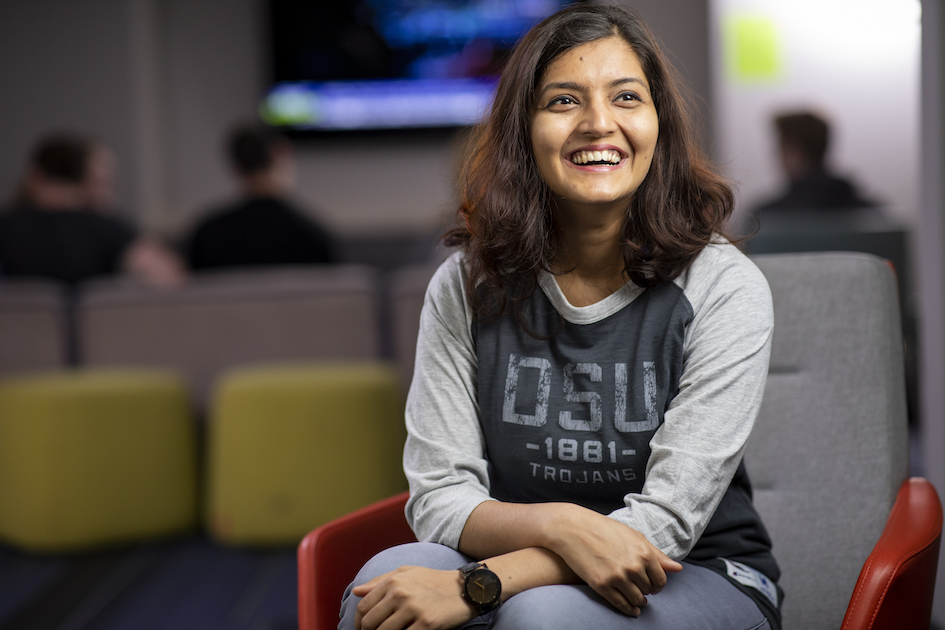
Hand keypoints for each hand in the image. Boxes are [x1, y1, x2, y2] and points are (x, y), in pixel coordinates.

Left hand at [353, 565, 476, 629]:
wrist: (465, 588)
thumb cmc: (434, 581)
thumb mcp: (407, 573)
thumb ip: (380, 582)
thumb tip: (356, 591)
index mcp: (393, 581)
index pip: (364, 608)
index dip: (360, 623)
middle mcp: (401, 594)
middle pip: (370, 624)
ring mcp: (413, 609)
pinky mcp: (426, 624)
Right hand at [544, 504, 682, 615]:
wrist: (572, 529)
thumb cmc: (604, 529)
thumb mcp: (633, 536)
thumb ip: (656, 554)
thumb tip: (678, 568)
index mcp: (643, 552)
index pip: (661, 579)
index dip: (658, 584)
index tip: (653, 585)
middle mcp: (633, 566)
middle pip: (649, 590)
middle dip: (646, 590)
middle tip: (641, 588)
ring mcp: (617, 576)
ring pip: (637, 599)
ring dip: (638, 601)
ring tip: (636, 599)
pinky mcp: (602, 585)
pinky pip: (621, 604)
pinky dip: (628, 610)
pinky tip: (630, 609)